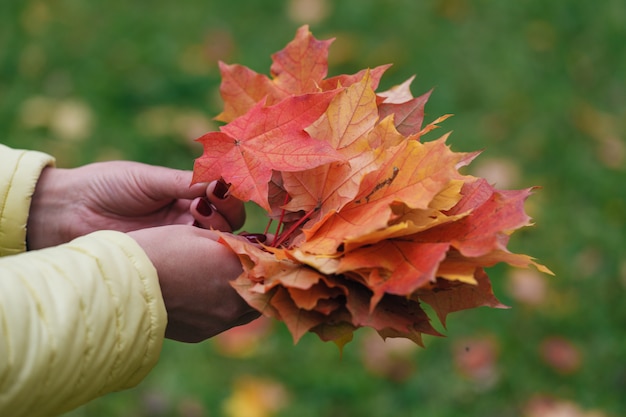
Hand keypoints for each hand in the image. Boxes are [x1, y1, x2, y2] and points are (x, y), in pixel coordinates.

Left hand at [27, 161, 244, 249]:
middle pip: (228, 220)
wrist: (67, 213)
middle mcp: (186, 218)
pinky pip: (196, 260)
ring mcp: (178, 241)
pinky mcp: (168, 261)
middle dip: (227, 212)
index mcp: (184, 194)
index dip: (228, 193)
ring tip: (196, 218)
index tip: (220, 189)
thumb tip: (223, 181)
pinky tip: (195, 243)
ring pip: (217, 241)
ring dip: (217, 230)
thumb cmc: (105, 186)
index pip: (222, 195)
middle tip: (207, 205)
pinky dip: (203, 252)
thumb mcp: (149, 180)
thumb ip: (186, 182)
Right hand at [128, 225, 259, 341]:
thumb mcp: (198, 235)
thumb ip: (233, 242)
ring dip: (247, 294)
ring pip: (248, 308)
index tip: (270, 246)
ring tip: (229, 278)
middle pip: (265, 290)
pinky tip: (206, 294)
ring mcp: (220, 321)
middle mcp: (235, 300)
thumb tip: (255, 245)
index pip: (269, 263)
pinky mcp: (202, 333)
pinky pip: (224, 319)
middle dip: (262, 277)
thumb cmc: (159, 249)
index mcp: (238, 269)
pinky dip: (224, 307)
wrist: (121, 286)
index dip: (271, 253)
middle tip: (253, 262)